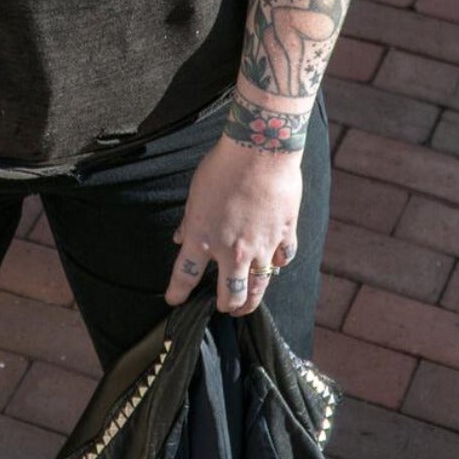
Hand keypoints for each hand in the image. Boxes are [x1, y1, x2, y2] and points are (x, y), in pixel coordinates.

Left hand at [164, 133, 301, 317]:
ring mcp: (260, 246)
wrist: (259, 151)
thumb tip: (180, 237)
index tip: (174, 301)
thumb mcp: (195, 194)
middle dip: (224, 306)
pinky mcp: (284, 235)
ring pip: (257, 287)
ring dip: (250, 301)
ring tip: (246, 306)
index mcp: (202, 238)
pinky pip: (282, 259)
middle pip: (228, 294)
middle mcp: (231, 250)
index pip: (184, 276)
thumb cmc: (222, 167)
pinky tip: (274, 265)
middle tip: (224, 307)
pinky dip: (277, 264)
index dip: (177, 293)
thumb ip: (188, 221)